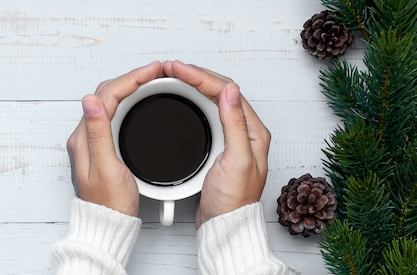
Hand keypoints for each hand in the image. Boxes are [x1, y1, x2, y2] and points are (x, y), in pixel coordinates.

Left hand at [66, 61, 163, 216]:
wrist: (107, 226)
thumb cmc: (109, 205)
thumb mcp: (106, 168)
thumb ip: (98, 133)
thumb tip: (90, 100)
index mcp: (84, 138)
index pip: (106, 95)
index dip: (131, 79)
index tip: (152, 72)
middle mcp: (84, 137)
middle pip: (106, 94)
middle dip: (131, 78)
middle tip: (155, 72)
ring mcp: (92, 141)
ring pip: (110, 102)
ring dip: (130, 87)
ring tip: (151, 80)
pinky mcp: (101, 147)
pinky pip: (113, 114)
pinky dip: (128, 101)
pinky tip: (139, 101)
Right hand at [162, 61, 271, 226]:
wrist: (223, 225)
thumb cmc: (233, 201)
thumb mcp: (237, 160)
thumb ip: (234, 124)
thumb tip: (230, 91)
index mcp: (253, 131)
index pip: (227, 91)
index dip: (201, 76)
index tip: (179, 70)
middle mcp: (244, 131)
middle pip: (219, 91)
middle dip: (194, 76)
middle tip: (171, 68)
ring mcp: (230, 137)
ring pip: (210, 100)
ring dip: (192, 86)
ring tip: (173, 76)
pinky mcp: (217, 146)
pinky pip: (204, 115)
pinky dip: (190, 102)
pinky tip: (181, 99)